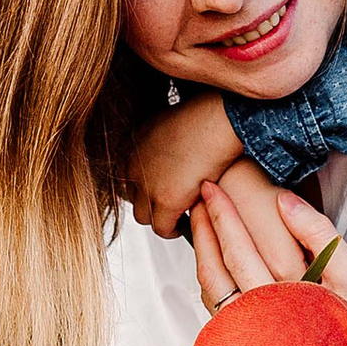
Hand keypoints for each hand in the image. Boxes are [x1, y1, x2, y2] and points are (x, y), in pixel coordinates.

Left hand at [127, 95, 240, 238]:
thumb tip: (174, 144)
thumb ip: (164, 137)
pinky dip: (173, 230)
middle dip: (149, 202)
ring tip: (177, 218)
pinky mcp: (166, 201)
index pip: (129, 174)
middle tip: (169, 205)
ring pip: (143, 215)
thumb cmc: (206, 115)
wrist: (217, 121)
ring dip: (159, 218)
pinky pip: (161, 228)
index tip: (161, 188)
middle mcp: (136, 166)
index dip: (146, 184)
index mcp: (135, 144)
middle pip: (132, 196)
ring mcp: (148, 185)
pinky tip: (185, 226)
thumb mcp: (172, 120)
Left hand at [188, 174, 346, 324]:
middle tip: (198, 196)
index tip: (210, 187)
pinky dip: (211, 278)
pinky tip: (215, 260)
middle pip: (214, 271)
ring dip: (202, 254)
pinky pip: (218, 308)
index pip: (237, 252)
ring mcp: (248, 340)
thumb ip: (319, 234)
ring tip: (201, 222)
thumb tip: (282, 198)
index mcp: (280, 305)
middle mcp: (256, 326)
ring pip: (211, 293)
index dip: (221, 217)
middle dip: (203, 230)